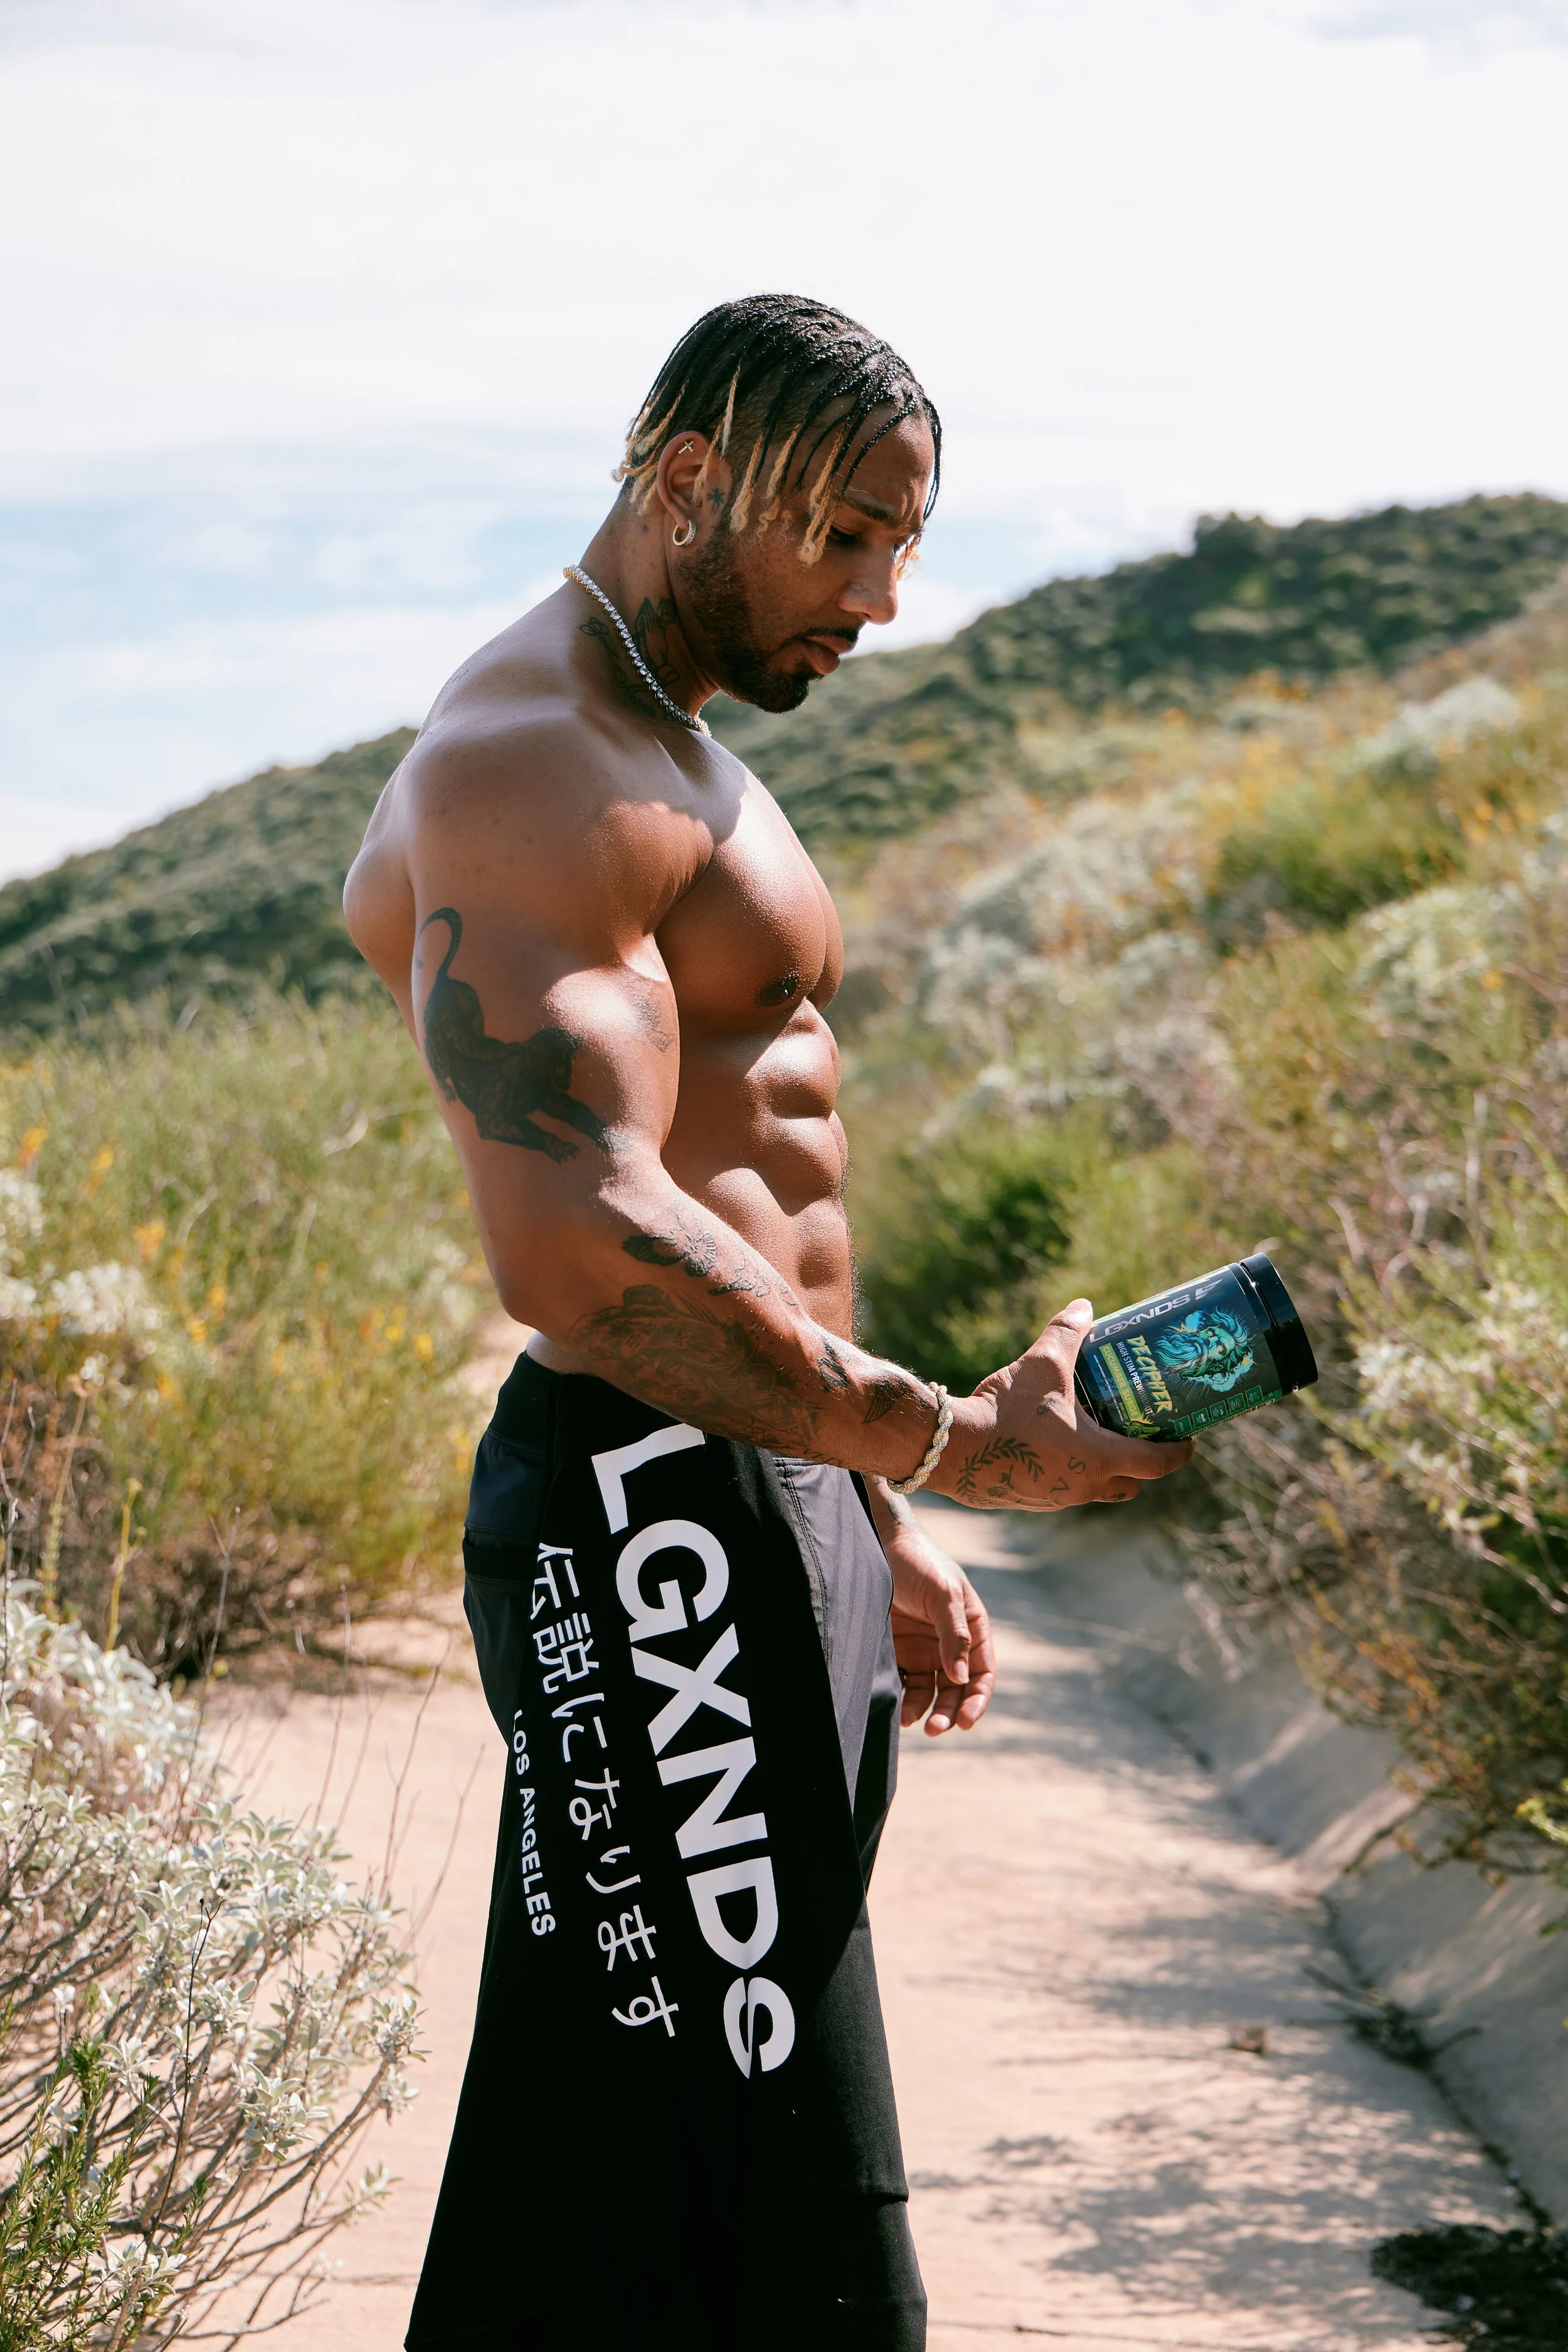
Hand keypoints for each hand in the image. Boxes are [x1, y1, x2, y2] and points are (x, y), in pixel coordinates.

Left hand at [880, 1509, 995, 1735]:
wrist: (875, 1544)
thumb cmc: (917, 1562)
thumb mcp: (942, 1593)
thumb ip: (954, 1633)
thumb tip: (962, 1677)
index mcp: (971, 1627)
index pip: (982, 1672)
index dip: (977, 1699)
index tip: (965, 1721)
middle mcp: (950, 1642)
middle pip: (957, 1689)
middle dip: (949, 1711)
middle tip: (936, 1729)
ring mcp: (924, 1648)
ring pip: (931, 1691)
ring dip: (926, 1710)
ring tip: (910, 1721)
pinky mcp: (898, 1652)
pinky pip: (905, 1683)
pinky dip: (903, 1699)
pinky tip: (896, 1708)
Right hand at [927, 1298, 1194, 1511]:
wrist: (953, 1449)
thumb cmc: (1006, 1410)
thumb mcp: (1042, 1364)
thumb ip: (1067, 1333)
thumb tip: (1084, 1307)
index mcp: (1101, 1457)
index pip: (1159, 1463)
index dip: (1180, 1450)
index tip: (1189, 1438)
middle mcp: (1086, 1486)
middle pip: (1132, 1484)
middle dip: (1143, 1464)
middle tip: (1143, 1434)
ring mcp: (1059, 1498)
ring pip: (1098, 1489)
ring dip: (1106, 1469)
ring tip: (1099, 1436)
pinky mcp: (1033, 1500)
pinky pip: (1066, 1489)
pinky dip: (1072, 1471)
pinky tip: (1056, 1445)